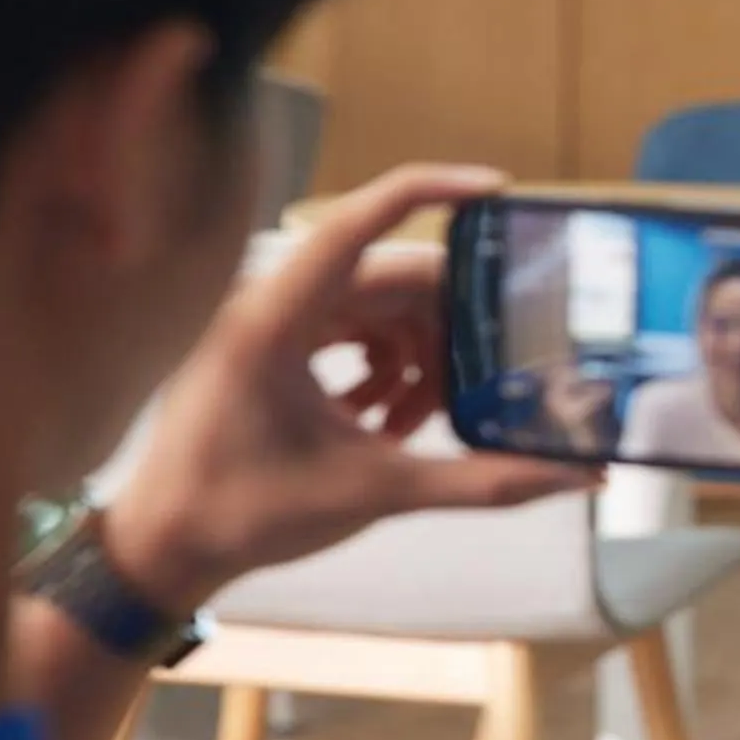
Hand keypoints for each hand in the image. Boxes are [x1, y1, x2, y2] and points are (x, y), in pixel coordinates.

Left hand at [100, 164, 598, 611]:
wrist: (163, 549)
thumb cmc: (244, 514)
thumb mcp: (375, 493)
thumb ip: (482, 483)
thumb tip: (576, 477)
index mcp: (275, 319)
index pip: (357, 222)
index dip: (430, 191)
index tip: (496, 190)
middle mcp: (267, 304)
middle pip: (386, 276)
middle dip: (443, 327)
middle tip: (484, 377)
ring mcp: (265, 323)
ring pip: (372, 307)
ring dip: (413, 359)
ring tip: (420, 424)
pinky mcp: (267, 348)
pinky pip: (346, 331)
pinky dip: (382, 369)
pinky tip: (386, 423)